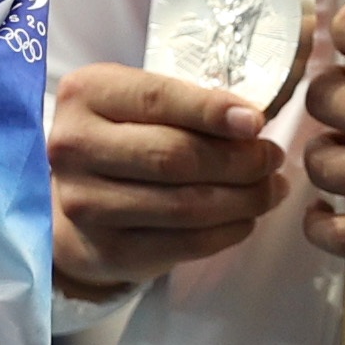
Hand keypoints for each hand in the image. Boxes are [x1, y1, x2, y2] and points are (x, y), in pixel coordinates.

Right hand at [47, 62, 287, 296]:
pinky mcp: (106, 250)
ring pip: (184, 205)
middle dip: (238, 160)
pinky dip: (226, 232)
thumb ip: (185, 105)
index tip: (256, 122)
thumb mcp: (137, 104)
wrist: (72, 199)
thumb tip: (251, 123)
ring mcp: (85, 203)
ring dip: (242, 199)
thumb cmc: (120, 139)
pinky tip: (245, 219)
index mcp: (86, 95)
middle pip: (173, 156)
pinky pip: (182, 244)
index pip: (157, 99)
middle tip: (272, 158)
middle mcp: (74, 147)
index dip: (211, 111)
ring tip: (270, 189)